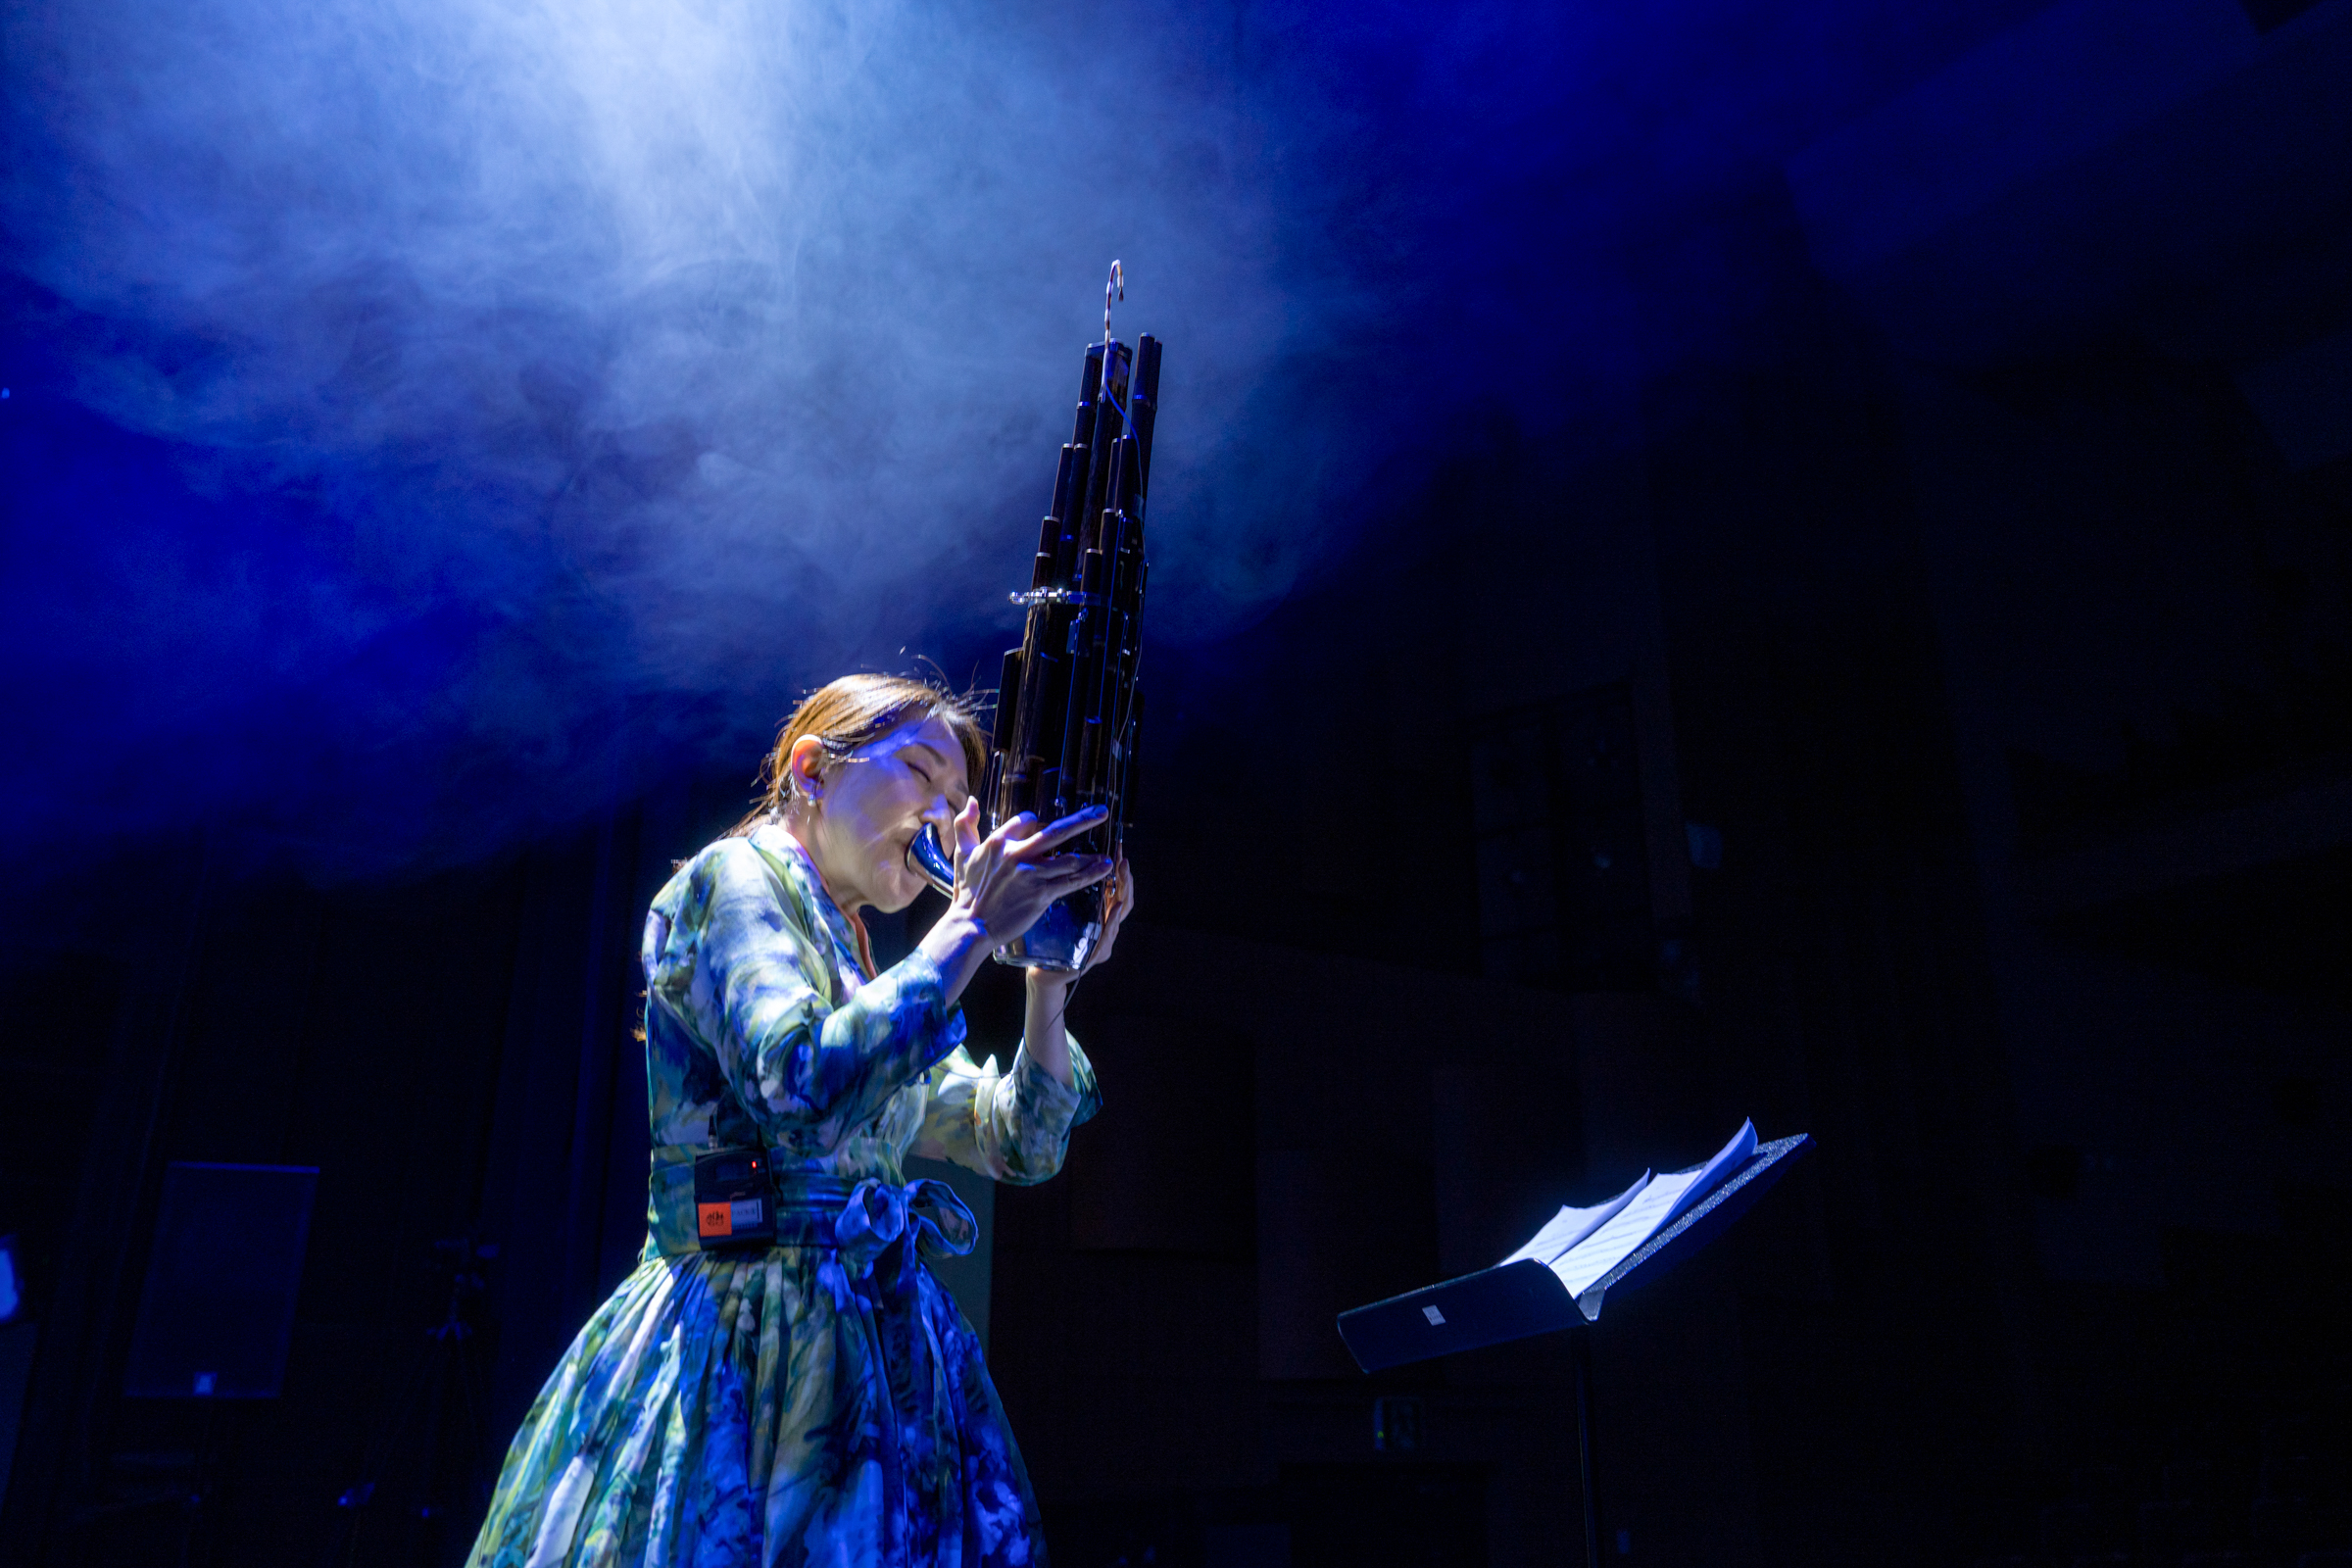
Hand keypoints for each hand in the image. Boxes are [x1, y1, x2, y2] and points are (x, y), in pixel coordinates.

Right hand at [933, 799, 1109, 938]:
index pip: (1028, 821)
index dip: (1037, 823)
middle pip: (1057, 832)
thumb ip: (965, 825)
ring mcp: (1030, 875)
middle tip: (1102, 811)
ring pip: (1068, 859)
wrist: (971, 925)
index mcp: (999, 841)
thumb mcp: (962, 853)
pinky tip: (1104, 869)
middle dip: (1083, 820)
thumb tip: (972, 800)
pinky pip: (1070, 882)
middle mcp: (1017, 854)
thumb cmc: (967, 891)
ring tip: (1109, 853)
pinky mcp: (1040, 894)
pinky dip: (1090, 875)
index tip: (1044, 827)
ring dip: (1091, 856)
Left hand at [1027, 856, 1133, 993]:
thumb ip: (1067, 889)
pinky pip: (1105, 938)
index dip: (1118, 869)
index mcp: (1096, 913)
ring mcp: (1102, 942)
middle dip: (1125, 879)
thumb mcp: (1058, 909)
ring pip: (1119, 917)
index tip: (1118, 848)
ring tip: (1123, 879)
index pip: (1113, 887)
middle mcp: (1104, 926)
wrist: (1040, 971)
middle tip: (1122, 860)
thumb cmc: (1047, 939)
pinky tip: (1113, 912)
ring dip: (1122, 896)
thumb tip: (1064, 856)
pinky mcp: (1093, 957)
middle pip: (1123, 899)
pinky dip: (1111, 924)